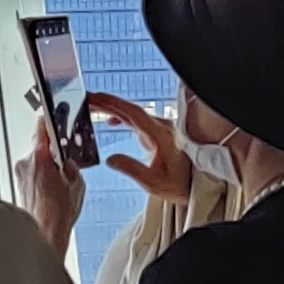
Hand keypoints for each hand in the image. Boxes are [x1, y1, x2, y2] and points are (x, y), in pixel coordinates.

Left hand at [18, 117, 87, 259]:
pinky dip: (40, 178)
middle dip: (52, 150)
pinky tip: (51, 191)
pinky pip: (31, 174)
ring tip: (59, 182)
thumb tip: (67, 161)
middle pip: (39, 145)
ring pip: (35, 161)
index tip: (52, 114)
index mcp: (40, 156)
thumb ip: (71, 165)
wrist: (43, 234)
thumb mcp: (77, 183)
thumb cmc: (58, 213)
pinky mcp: (18, 186)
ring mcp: (19, 175)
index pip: (41, 127)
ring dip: (46, 166)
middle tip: (65, 159)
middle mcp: (25, 162)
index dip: (49, 120)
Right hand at [89, 91, 189, 205]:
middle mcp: (161, 127)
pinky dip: (123, 118)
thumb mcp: (154, 182)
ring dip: (113, 109)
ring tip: (93, 107)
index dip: (113, 104)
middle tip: (87, 99)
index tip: (95, 98)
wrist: (197, 184)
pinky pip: (138, 120)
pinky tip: (112, 121)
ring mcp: (161, 128)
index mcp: (160, 135)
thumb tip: (110, 159)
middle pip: (130, 109)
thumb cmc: (179, 184)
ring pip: (133, 113)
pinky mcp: (159, 133)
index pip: (133, 113)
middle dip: (107, 103)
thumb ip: (132, 169)